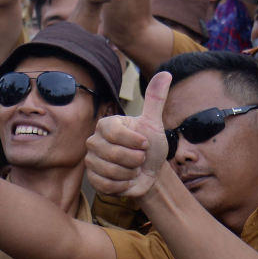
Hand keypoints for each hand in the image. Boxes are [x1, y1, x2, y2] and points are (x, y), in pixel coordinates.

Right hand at [86, 72, 170, 197]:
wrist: (150, 172)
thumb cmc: (150, 146)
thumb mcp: (154, 123)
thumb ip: (156, 99)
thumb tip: (166, 73)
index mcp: (106, 125)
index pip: (115, 133)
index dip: (135, 141)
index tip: (145, 144)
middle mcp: (94, 141)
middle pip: (113, 154)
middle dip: (135, 159)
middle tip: (140, 158)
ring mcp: (91, 161)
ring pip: (110, 171)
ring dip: (130, 173)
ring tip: (133, 169)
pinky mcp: (93, 179)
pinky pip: (106, 185)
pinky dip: (123, 185)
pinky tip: (127, 180)